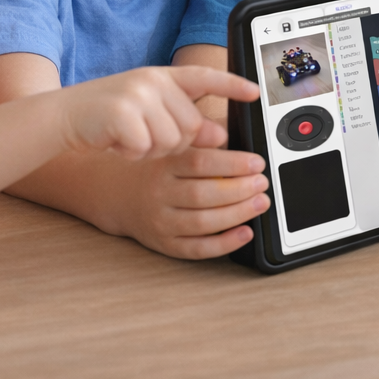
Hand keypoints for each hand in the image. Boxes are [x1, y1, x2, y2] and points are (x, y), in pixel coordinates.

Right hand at [59, 66, 257, 160]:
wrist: (62, 116)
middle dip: (172, 142)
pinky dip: (132, 153)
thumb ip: (183, 118)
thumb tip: (218, 135)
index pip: (205, 77)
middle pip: (191, 126)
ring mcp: (137, 95)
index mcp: (163, 77)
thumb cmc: (109, 116)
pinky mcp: (121, 114)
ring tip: (130, 138)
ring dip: (151, 149)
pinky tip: (116, 143)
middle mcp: (153, 81)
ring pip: (170, 141)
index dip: (232, 84)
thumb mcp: (149, 111)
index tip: (256, 91)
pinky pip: (145, 148)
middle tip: (145, 136)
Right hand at [114, 128, 272, 259]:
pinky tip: (245, 232)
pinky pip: (196, 249)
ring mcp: (161, 221)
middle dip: (240, 190)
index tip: (256, 162)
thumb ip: (203, 137)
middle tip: (262, 183)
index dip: (233, 163)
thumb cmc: (156, 166)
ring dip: (237, 214)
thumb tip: (238, 129)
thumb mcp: (174, 144)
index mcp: (164, 164)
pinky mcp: (164, 243)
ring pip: (202, 223)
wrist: (115, 192)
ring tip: (260, 203)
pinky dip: (224, 244)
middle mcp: (159, 193)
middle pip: (203, 194)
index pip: (200, 162)